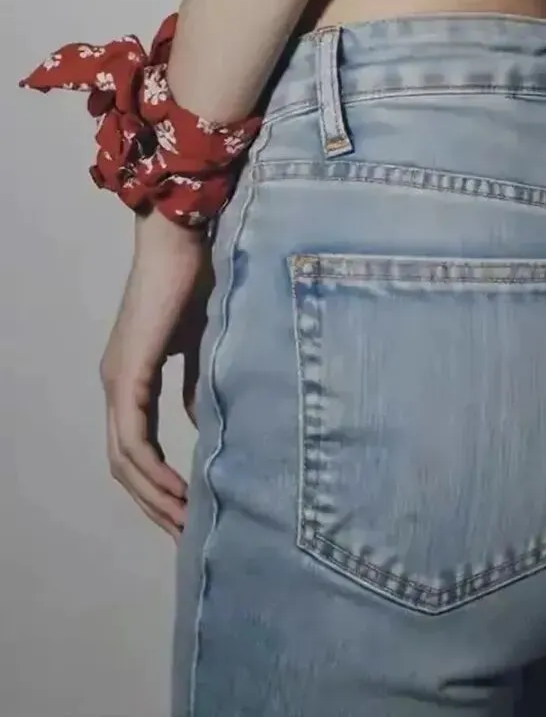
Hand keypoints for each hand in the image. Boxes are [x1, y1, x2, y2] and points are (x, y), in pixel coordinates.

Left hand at [99, 206, 213, 538]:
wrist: (185, 237)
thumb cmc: (198, 279)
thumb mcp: (203, 344)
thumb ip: (197, 385)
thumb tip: (201, 427)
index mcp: (131, 378)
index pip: (135, 448)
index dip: (157, 484)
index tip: (189, 513)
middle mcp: (115, 384)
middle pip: (123, 465)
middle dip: (154, 503)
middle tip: (186, 535)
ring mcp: (117, 380)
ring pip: (124, 459)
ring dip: (154, 496)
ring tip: (185, 523)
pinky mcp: (127, 374)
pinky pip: (132, 438)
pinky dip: (153, 470)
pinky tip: (178, 490)